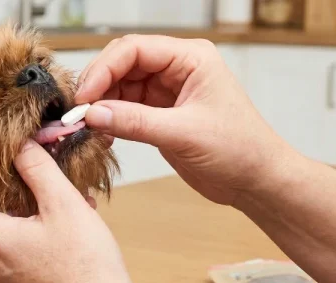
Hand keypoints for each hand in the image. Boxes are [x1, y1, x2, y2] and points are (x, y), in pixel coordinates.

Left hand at [0, 139, 136, 282]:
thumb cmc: (86, 265)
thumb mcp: (64, 203)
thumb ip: (37, 168)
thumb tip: (20, 145)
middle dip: (7, 197)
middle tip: (34, 182)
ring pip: (5, 239)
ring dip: (28, 219)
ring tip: (64, 208)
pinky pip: (20, 260)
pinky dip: (37, 242)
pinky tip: (69, 235)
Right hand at [75, 35, 296, 206]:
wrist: (255, 180)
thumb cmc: (240, 150)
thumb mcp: (184, 134)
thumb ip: (136, 122)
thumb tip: (94, 114)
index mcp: (191, 58)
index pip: (135, 49)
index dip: (104, 69)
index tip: (85, 97)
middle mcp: (177, 69)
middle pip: (123, 64)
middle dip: (99, 85)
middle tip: (80, 112)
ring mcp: (167, 91)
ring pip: (120, 87)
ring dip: (102, 104)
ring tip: (89, 127)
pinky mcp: (160, 114)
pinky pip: (125, 109)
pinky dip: (110, 120)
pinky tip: (102, 134)